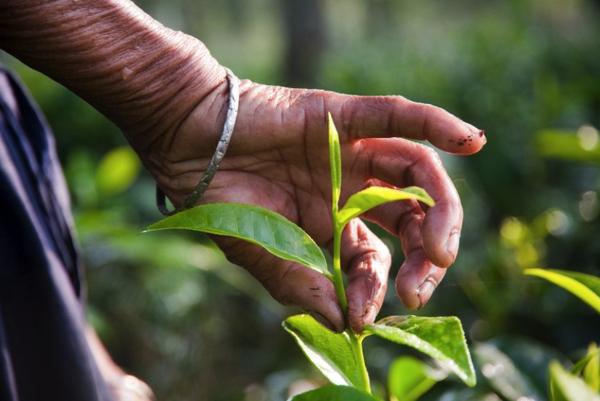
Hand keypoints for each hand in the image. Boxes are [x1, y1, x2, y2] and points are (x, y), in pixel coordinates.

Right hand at [150, 76, 485, 331]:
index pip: (376, 258)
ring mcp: (353, 151)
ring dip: (440, 212)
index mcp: (335, 224)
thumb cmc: (218, 200)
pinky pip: (397, 116)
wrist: (187, 144)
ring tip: (441, 251)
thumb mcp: (262, 255)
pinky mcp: (342, 116)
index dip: (377, 288)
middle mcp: (353, 189)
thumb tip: (346, 324)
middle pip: (413, 219)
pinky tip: (471, 141)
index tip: (365, 315)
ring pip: (416, 175)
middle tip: (420, 288)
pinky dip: (436, 124)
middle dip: (427, 257)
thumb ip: (302, 286)